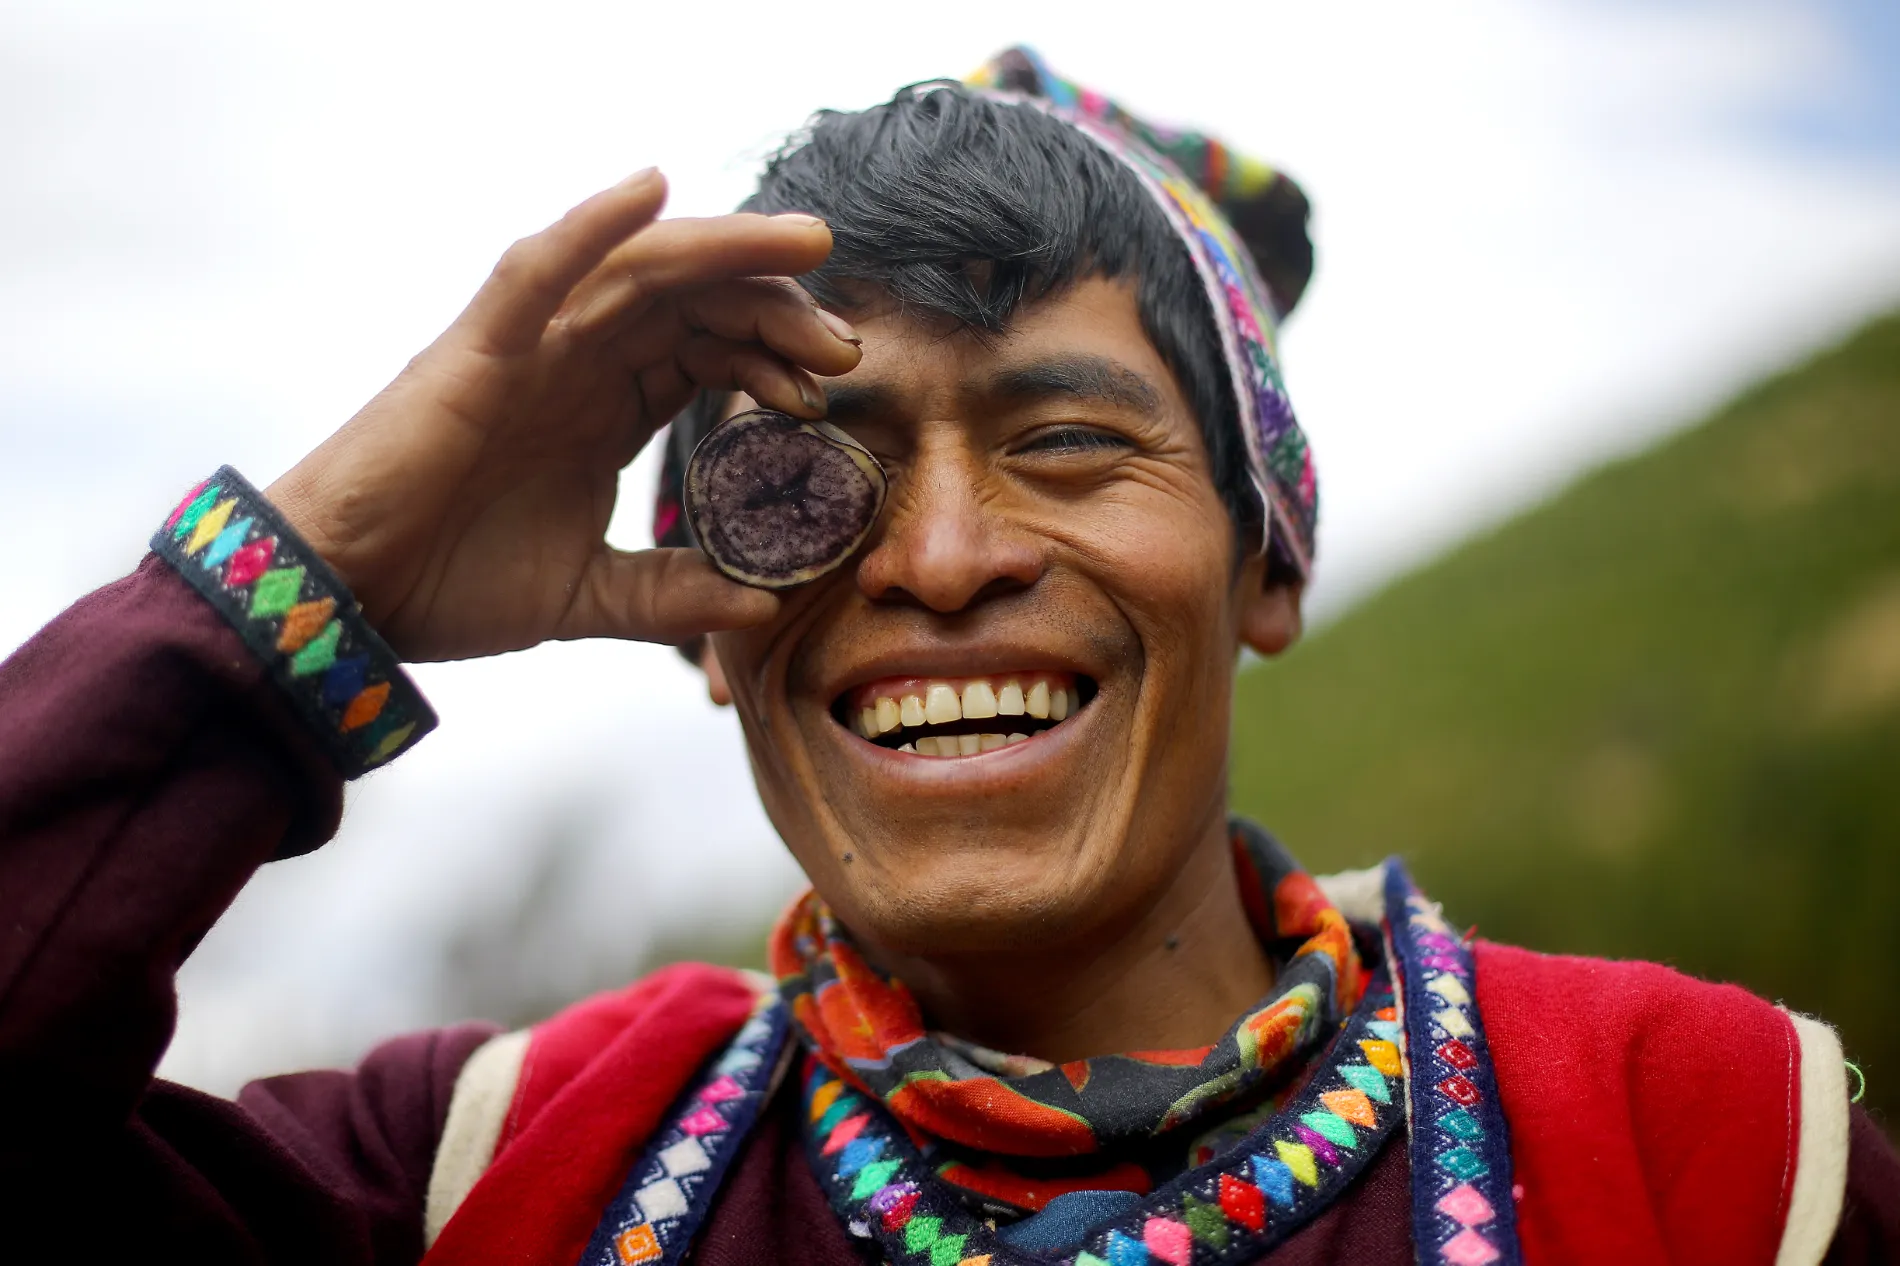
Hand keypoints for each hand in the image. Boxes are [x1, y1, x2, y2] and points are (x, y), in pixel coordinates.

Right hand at [265, 168, 860, 661]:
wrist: (350, 602)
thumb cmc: (450, 583)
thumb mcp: (587, 597)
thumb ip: (669, 597)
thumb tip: (760, 607)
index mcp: (606, 409)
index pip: (710, 354)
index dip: (774, 357)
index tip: (833, 386)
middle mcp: (577, 363)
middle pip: (696, 305)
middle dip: (776, 310)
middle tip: (844, 340)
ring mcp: (531, 349)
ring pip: (641, 272)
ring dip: (726, 250)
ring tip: (804, 241)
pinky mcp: (477, 350)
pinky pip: (536, 270)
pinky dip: (589, 226)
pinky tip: (648, 189)